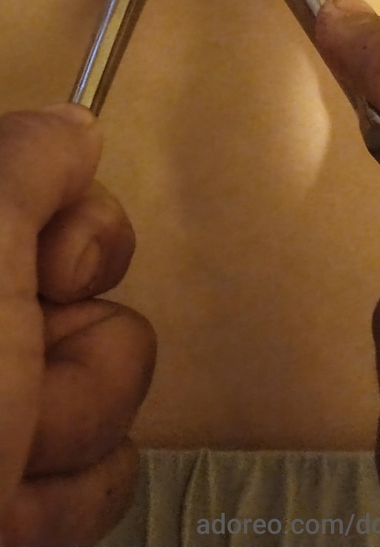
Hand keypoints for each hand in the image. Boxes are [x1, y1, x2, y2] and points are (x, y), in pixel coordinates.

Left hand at [0, 104, 156, 546]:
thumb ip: (24, 161)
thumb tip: (74, 125)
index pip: (61, 193)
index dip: (76, 232)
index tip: (49, 269)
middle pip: (101, 292)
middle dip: (79, 347)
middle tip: (14, 380)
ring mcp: (2, 410)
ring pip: (115, 383)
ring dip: (69, 433)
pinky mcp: (25, 489)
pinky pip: (108, 469)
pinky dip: (65, 502)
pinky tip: (8, 523)